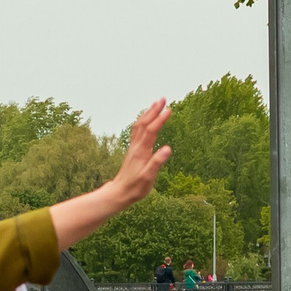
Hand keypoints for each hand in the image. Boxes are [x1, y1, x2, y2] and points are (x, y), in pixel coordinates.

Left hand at [50, 100, 171, 246]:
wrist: (120, 192)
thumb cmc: (135, 187)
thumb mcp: (148, 177)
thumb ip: (157, 162)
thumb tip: (167, 148)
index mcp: (141, 151)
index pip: (152, 130)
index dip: (160, 119)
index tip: (169, 109)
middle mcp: (136, 146)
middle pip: (144, 123)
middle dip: (154, 110)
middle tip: (163, 98)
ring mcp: (133, 147)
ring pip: (139, 125)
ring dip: (148, 113)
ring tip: (156, 104)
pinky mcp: (133, 151)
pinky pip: (137, 131)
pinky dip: (142, 121)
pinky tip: (146, 119)